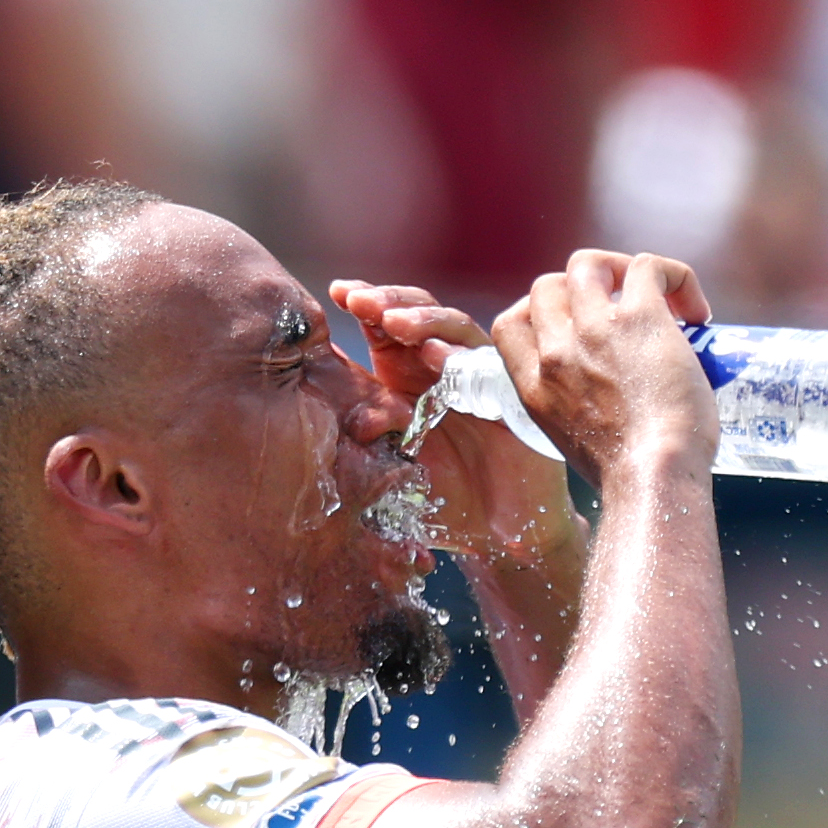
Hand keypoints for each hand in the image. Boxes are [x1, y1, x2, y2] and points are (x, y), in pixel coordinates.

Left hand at [328, 280, 582, 564]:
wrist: (499, 536)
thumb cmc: (443, 501)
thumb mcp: (388, 460)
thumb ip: (362, 423)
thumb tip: (316, 386)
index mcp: (408, 374)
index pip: (385, 324)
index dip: (364, 301)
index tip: (337, 292)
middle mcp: (444, 366)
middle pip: (419, 313)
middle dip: (389, 302)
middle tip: (361, 300)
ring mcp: (480, 375)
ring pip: (455, 328)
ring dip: (424, 320)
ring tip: (395, 322)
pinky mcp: (511, 396)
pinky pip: (491, 366)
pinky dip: (464, 358)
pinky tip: (438, 356)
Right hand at [490, 250, 717, 484]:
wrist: (653, 477)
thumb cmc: (627, 475)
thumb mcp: (573, 441)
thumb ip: (573, 408)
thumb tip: (611, 396)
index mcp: (534, 387)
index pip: (509, 324)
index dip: (536, 314)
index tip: (568, 326)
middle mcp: (556, 353)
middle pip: (547, 286)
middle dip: (581, 290)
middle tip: (619, 312)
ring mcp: (594, 330)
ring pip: (588, 264)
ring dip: (619, 270)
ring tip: (655, 298)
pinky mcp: (640, 317)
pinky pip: (647, 265)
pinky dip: (674, 276)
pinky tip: (695, 311)